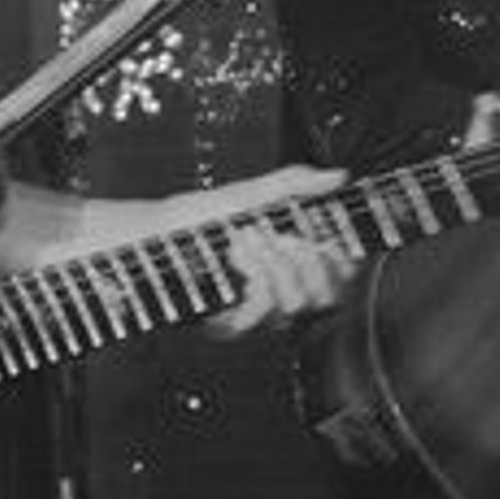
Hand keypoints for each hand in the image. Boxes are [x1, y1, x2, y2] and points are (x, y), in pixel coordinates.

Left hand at [170, 164, 354, 336]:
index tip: (325, 239)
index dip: (341, 260)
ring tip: (247, 240)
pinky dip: (253, 282)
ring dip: (274, 265)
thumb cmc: (199, 216)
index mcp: (293, 262)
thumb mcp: (249, 194)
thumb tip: (336, 175)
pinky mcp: (233, 324)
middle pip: (328, 296)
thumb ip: (294, 184)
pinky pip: (261, 315)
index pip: (342, 276)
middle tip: (279, 236)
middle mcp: (281, 289)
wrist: (156, 234)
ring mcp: (258, 310)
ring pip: (296, 304)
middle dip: (306, 259)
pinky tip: (237, 260)